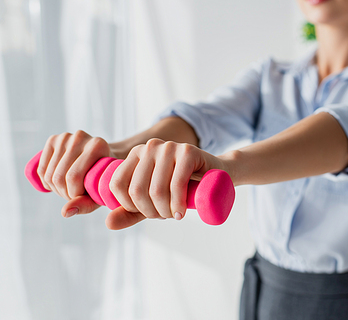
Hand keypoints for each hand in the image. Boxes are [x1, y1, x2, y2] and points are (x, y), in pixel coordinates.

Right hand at [37, 130, 112, 216]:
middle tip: (75, 196)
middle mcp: (80, 137)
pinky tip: (59, 183)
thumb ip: (86, 204)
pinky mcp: (53, 139)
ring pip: (49, 175)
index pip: (73, 177)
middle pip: (59, 177)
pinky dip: (47, 183)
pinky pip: (41, 170)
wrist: (104, 158)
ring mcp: (65, 137)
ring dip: (56, 190)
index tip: (82, 197)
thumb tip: (64, 212)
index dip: (74, 194)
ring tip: (70, 189)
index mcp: (97, 145)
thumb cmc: (104, 178)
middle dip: (64, 193)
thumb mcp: (101, 192)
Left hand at [105, 139, 230, 229]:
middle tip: (165, 216)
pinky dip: (178, 204)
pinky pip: (175, 184)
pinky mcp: (187, 151)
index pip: (117, 185)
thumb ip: (130, 212)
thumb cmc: (182, 189)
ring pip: (156, 190)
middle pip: (137, 190)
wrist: (216, 176)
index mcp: (135, 154)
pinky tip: (181, 213)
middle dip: (150, 212)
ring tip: (174, 215)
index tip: (148, 213)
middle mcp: (149, 147)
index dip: (130, 207)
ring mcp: (168, 147)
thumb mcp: (152, 201)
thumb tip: (108, 224)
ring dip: (165, 211)